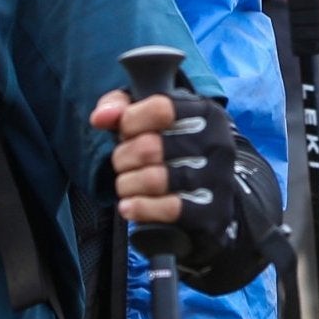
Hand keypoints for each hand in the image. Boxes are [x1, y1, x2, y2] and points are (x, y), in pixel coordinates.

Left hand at [90, 87, 235, 235]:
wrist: (208, 199)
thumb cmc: (170, 151)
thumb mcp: (148, 119)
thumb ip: (120, 107)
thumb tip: (100, 117)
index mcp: (204, 113)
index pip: (160, 108)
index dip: (130, 122)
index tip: (126, 133)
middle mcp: (216, 143)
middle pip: (149, 147)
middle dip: (123, 158)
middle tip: (123, 165)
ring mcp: (217, 179)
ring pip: (154, 180)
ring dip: (127, 185)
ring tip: (127, 186)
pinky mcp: (212, 212)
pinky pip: (169, 209)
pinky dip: (140, 208)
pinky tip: (130, 206)